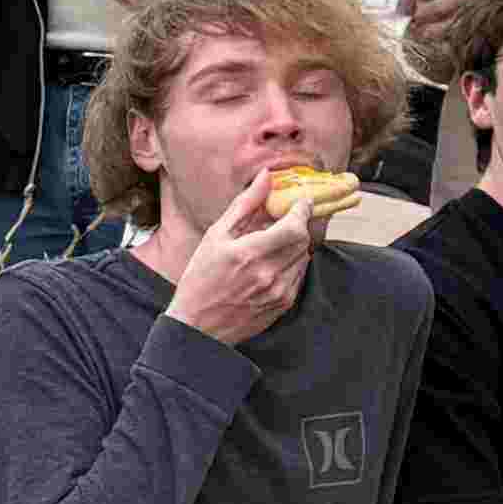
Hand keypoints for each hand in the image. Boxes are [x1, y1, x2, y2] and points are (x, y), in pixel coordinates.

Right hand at [160, 163, 324, 348]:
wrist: (198, 326)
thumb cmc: (200, 278)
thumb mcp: (215, 236)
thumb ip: (245, 205)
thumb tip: (266, 177)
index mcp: (249, 252)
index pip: (294, 226)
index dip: (303, 210)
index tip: (301, 203)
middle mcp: (268, 273)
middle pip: (303, 240)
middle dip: (299, 226)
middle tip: (286, 221)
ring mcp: (278, 291)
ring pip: (304, 257)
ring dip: (295, 246)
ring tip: (273, 245)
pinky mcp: (283, 304)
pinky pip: (300, 276)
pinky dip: (292, 265)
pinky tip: (272, 265)